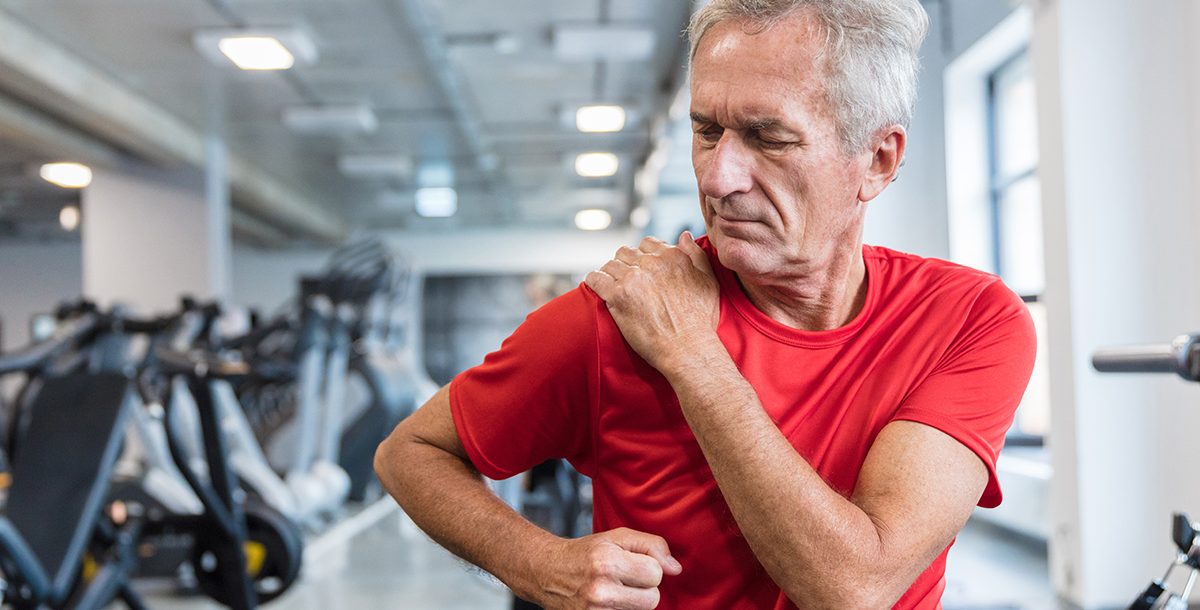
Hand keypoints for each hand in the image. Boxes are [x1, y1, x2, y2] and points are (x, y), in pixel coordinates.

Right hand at [533, 527, 682, 608]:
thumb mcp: (617, 537)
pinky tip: (608, 603)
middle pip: (652, 599)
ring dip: (632, 602)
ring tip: (613, 590)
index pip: (655, 574)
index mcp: (607, 562)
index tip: (632, 564)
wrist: (546, 572)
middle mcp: (600, 590)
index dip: (648, 567)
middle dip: (643, 588)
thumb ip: (652, 546)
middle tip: (623, 579)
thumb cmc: (585, 553)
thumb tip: (676, 569)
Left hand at [585, 232, 720, 372]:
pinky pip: (596, 279)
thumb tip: (684, 236)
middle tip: (626, 280)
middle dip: (625, 264)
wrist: (688, 349)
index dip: (643, 256)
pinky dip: (594, 281)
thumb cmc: (701, 321)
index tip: (642, 269)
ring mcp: (632, 278)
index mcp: (672, 257)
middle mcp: (651, 263)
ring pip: (610, 264)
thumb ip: (696, 256)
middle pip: (626, 252)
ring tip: (611, 285)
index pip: (647, 244)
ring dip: (610, 273)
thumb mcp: (709, 282)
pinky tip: (596, 286)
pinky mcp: (617, 296)